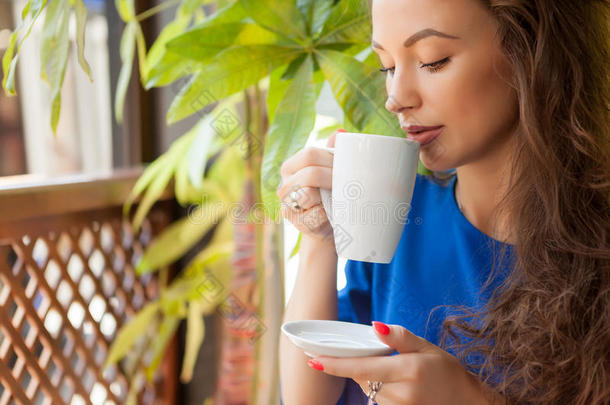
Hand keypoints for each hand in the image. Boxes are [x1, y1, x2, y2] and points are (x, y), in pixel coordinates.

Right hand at [277, 130, 342, 241]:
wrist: (328, 226)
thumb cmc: (329, 195)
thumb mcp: (330, 172)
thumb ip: (332, 152)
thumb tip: (340, 132)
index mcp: (290, 167)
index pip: (309, 154)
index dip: (330, 159)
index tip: (345, 166)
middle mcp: (284, 185)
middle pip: (309, 173)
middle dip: (332, 177)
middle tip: (347, 183)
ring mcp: (287, 205)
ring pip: (308, 194)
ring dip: (329, 196)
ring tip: (338, 198)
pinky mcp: (296, 222)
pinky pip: (315, 215)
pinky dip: (327, 214)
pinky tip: (331, 214)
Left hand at [306, 322, 503, 404]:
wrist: (467, 400)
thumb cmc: (447, 370)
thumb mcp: (426, 346)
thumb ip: (400, 336)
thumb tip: (374, 325)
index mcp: (407, 371)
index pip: (362, 367)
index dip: (335, 365)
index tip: (314, 361)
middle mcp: (401, 393)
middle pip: (362, 378)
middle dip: (359, 365)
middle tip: (377, 356)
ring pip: (369, 390)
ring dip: (371, 379)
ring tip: (396, 372)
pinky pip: (378, 401)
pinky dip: (380, 390)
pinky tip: (397, 385)